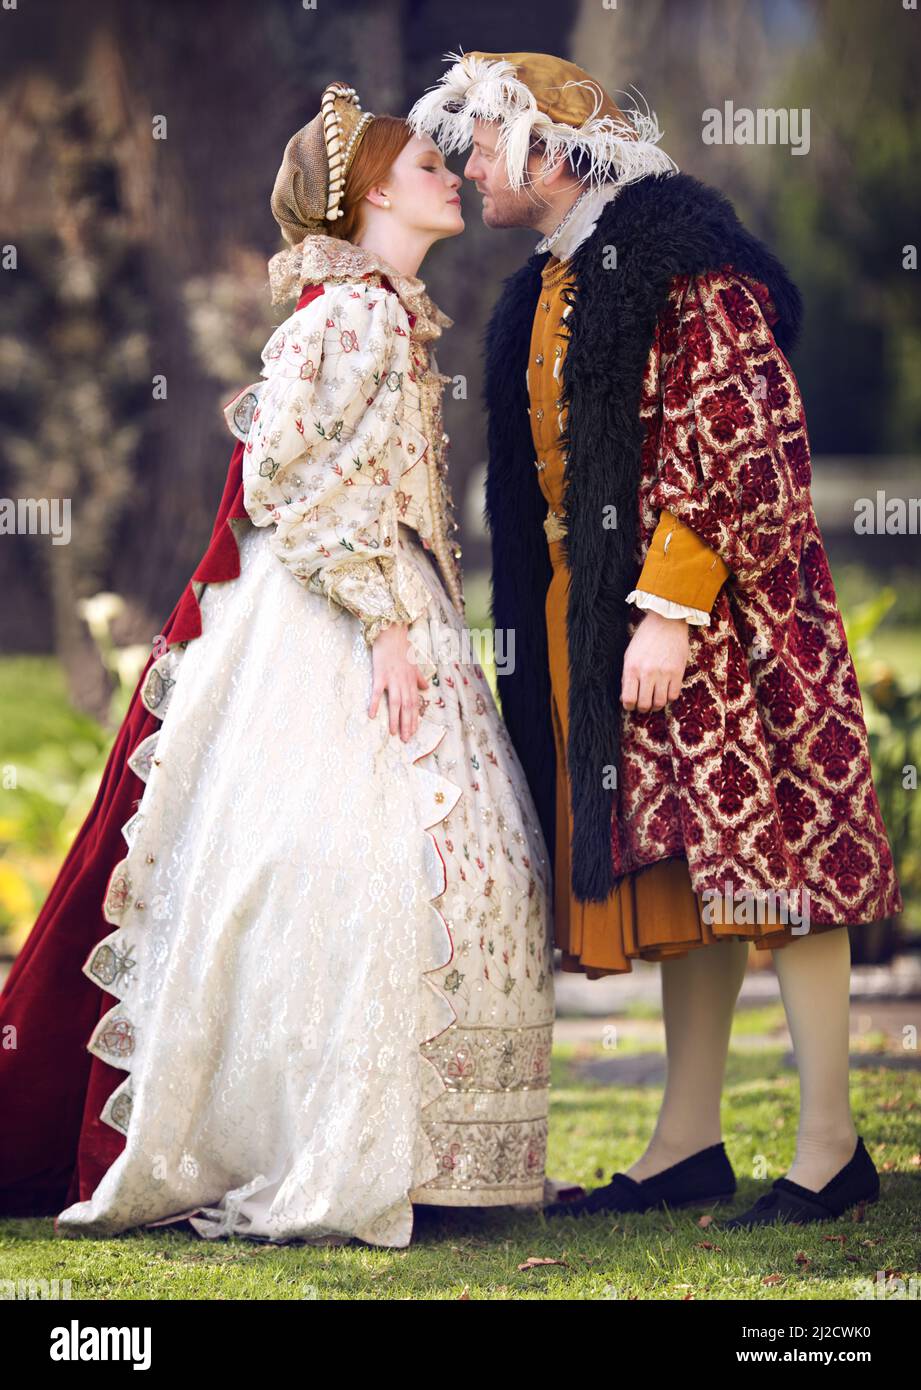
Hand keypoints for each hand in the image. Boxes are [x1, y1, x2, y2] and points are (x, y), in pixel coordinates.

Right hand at [368, 622, 428, 741]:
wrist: (391, 632)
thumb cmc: (401, 647)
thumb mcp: (414, 663)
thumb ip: (419, 677)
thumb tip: (426, 688)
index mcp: (411, 680)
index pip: (414, 703)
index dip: (414, 718)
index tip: (413, 732)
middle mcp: (403, 682)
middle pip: (407, 707)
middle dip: (407, 724)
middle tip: (406, 739)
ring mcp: (392, 679)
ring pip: (396, 703)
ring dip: (395, 719)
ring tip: (394, 733)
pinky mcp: (380, 675)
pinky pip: (377, 692)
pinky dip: (375, 704)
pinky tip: (372, 715)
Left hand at [621, 609, 689, 711]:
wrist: (666, 622)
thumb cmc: (645, 638)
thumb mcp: (629, 655)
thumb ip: (626, 677)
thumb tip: (624, 698)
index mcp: (631, 668)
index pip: (628, 699)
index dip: (629, 707)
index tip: (631, 706)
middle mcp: (647, 672)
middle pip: (644, 704)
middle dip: (643, 709)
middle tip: (644, 705)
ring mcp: (664, 673)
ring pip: (660, 703)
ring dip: (657, 705)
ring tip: (655, 700)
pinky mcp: (678, 672)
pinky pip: (674, 695)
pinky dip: (669, 697)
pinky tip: (666, 691)